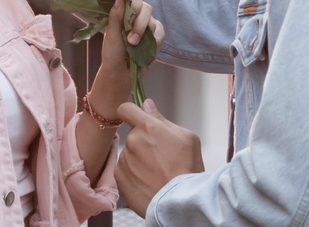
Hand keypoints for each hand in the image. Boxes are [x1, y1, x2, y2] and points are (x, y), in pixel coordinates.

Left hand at [87, 0, 163, 118]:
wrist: (121, 74)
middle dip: (139, 22)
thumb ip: (115, 16)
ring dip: (144, 32)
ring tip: (133, 45)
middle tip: (130, 38)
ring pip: (154, 20)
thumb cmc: (111, 54)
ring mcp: (147, 25)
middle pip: (146, 7)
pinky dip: (154, 39)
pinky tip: (145, 46)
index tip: (132, 10)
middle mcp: (136, 15)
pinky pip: (161, 31)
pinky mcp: (156, 37)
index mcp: (123, 11)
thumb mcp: (110, 35)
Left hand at [115, 99, 203, 216]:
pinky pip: (125, 170)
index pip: (126, 109)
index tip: (134, 117)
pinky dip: (133, 174)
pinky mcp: (120, 177)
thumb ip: (162, 119)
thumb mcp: (187, 137)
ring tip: (155, 172)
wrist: (180, 201)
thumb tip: (147, 106)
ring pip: (129, 153)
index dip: (130, 112)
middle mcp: (132, 141)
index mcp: (148, 127)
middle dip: (143, 141)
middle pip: (133, 135)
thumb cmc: (188, 169)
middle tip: (159, 155)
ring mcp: (124, 159)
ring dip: (138, 158)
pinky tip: (148, 181)